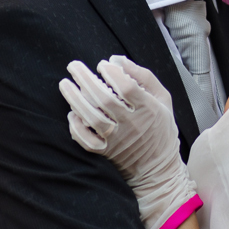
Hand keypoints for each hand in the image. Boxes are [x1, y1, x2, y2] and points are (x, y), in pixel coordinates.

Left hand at [59, 56, 201, 228]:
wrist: (158, 168)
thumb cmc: (161, 128)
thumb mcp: (163, 99)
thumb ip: (144, 77)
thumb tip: (117, 60)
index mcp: (148, 109)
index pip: (128, 88)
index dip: (113, 73)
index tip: (103, 64)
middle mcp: (132, 124)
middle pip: (105, 100)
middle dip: (86, 80)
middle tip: (73, 66)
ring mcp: (118, 140)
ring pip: (92, 118)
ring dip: (75, 100)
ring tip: (65, 84)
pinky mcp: (106, 152)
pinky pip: (86, 141)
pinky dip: (76, 128)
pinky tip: (72, 114)